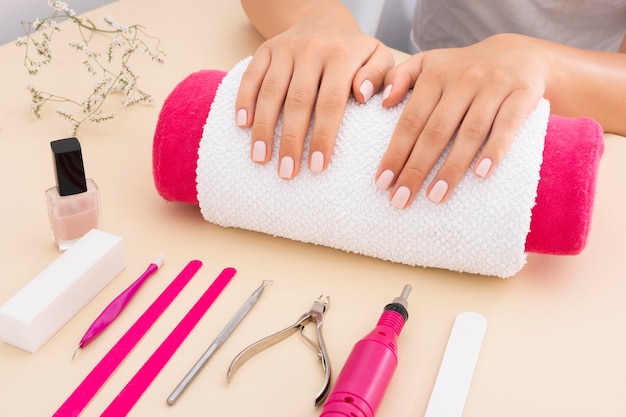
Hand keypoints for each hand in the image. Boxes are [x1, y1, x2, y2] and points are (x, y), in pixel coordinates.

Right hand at [236, 15, 393, 178]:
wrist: (322, 20)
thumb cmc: (353, 51)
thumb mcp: (378, 56)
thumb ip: (380, 75)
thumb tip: (363, 94)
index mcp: (342, 56)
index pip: (331, 102)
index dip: (323, 136)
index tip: (318, 166)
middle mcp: (312, 51)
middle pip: (298, 101)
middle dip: (291, 140)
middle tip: (287, 172)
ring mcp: (285, 49)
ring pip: (271, 92)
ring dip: (264, 127)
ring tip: (261, 158)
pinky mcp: (265, 50)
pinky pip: (251, 76)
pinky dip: (244, 101)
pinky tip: (243, 126)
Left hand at [376, 33, 549, 207]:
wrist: (519, 53)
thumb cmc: (463, 69)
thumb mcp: (428, 63)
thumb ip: (399, 77)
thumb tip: (382, 101)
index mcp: (435, 75)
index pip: (411, 120)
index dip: (396, 153)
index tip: (382, 183)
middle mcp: (463, 80)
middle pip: (436, 131)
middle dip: (416, 169)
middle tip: (401, 199)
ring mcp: (494, 86)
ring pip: (470, 133)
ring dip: (452, 167)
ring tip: (436, 196)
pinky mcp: (522, 94)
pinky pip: (507, 125)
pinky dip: (495, 149)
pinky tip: (481, 174)